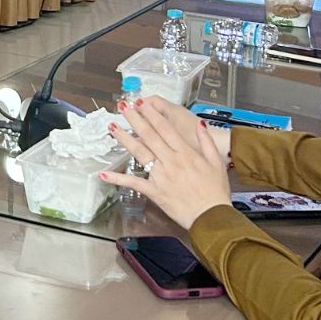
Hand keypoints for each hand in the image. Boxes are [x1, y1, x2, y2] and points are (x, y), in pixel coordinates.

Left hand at [101, 97, 232, 228]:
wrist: (212, 216)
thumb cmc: (215, 192)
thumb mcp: (216, 162)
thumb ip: (206, 141)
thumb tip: (200, 125)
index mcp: (186, 153)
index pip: (165, 128)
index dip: (151, 114)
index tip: (141, 103)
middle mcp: (171, 161)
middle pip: (149, 135)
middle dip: (135, 119)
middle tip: (123, 106)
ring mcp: (161, 176)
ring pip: (140, 153)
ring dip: (124, 138)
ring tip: (112, 126)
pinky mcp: (154, 191)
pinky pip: (134, 182)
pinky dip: (118, 178)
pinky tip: (104, 173)